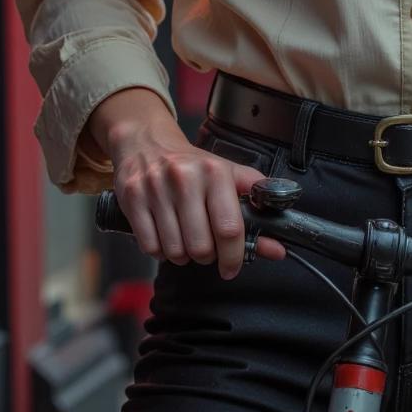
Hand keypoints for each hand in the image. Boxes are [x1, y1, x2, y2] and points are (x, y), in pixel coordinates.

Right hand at [85, 87, 285, 278]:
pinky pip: (150, 247)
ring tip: (185, 237)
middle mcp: (185, 178)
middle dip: (206, 256)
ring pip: (174, 251)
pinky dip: (160, 251)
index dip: (233, 257)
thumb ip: (255, 212)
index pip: (229, 228)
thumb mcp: (228, 176)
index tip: (232, 267)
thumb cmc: (193, 166)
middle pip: (201, 247)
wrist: (147, 143)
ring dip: (182, 255)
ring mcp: (155, 188)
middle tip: (206, 246)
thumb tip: (278, 248)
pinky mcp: (132, 199)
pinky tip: (165, 234)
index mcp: (215, 172)